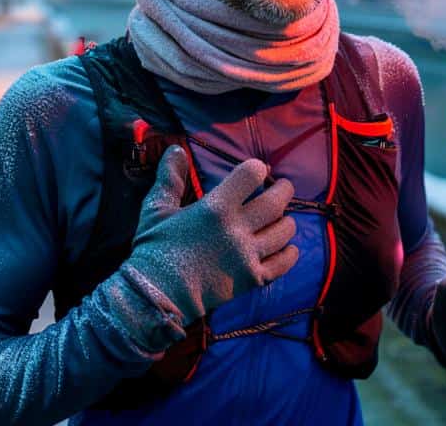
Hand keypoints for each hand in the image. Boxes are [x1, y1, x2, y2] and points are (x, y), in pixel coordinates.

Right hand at [124, 146, 299, 325]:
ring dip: (287, 221)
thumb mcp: (157, 209)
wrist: (156, 295)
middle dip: (284, 190)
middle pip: (276, 202)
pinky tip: (289, 248)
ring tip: (282, 218)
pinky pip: (283, 264)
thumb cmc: (154, 249)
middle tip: (283, 187)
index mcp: (216, 208)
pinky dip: (291, 254)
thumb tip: (176, 149)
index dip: (257, 168)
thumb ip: (170, 177)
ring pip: (284, 232)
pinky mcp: (252, 279)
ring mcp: (248, 255)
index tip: (257, 171)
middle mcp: (237, 229)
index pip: (251, 175)